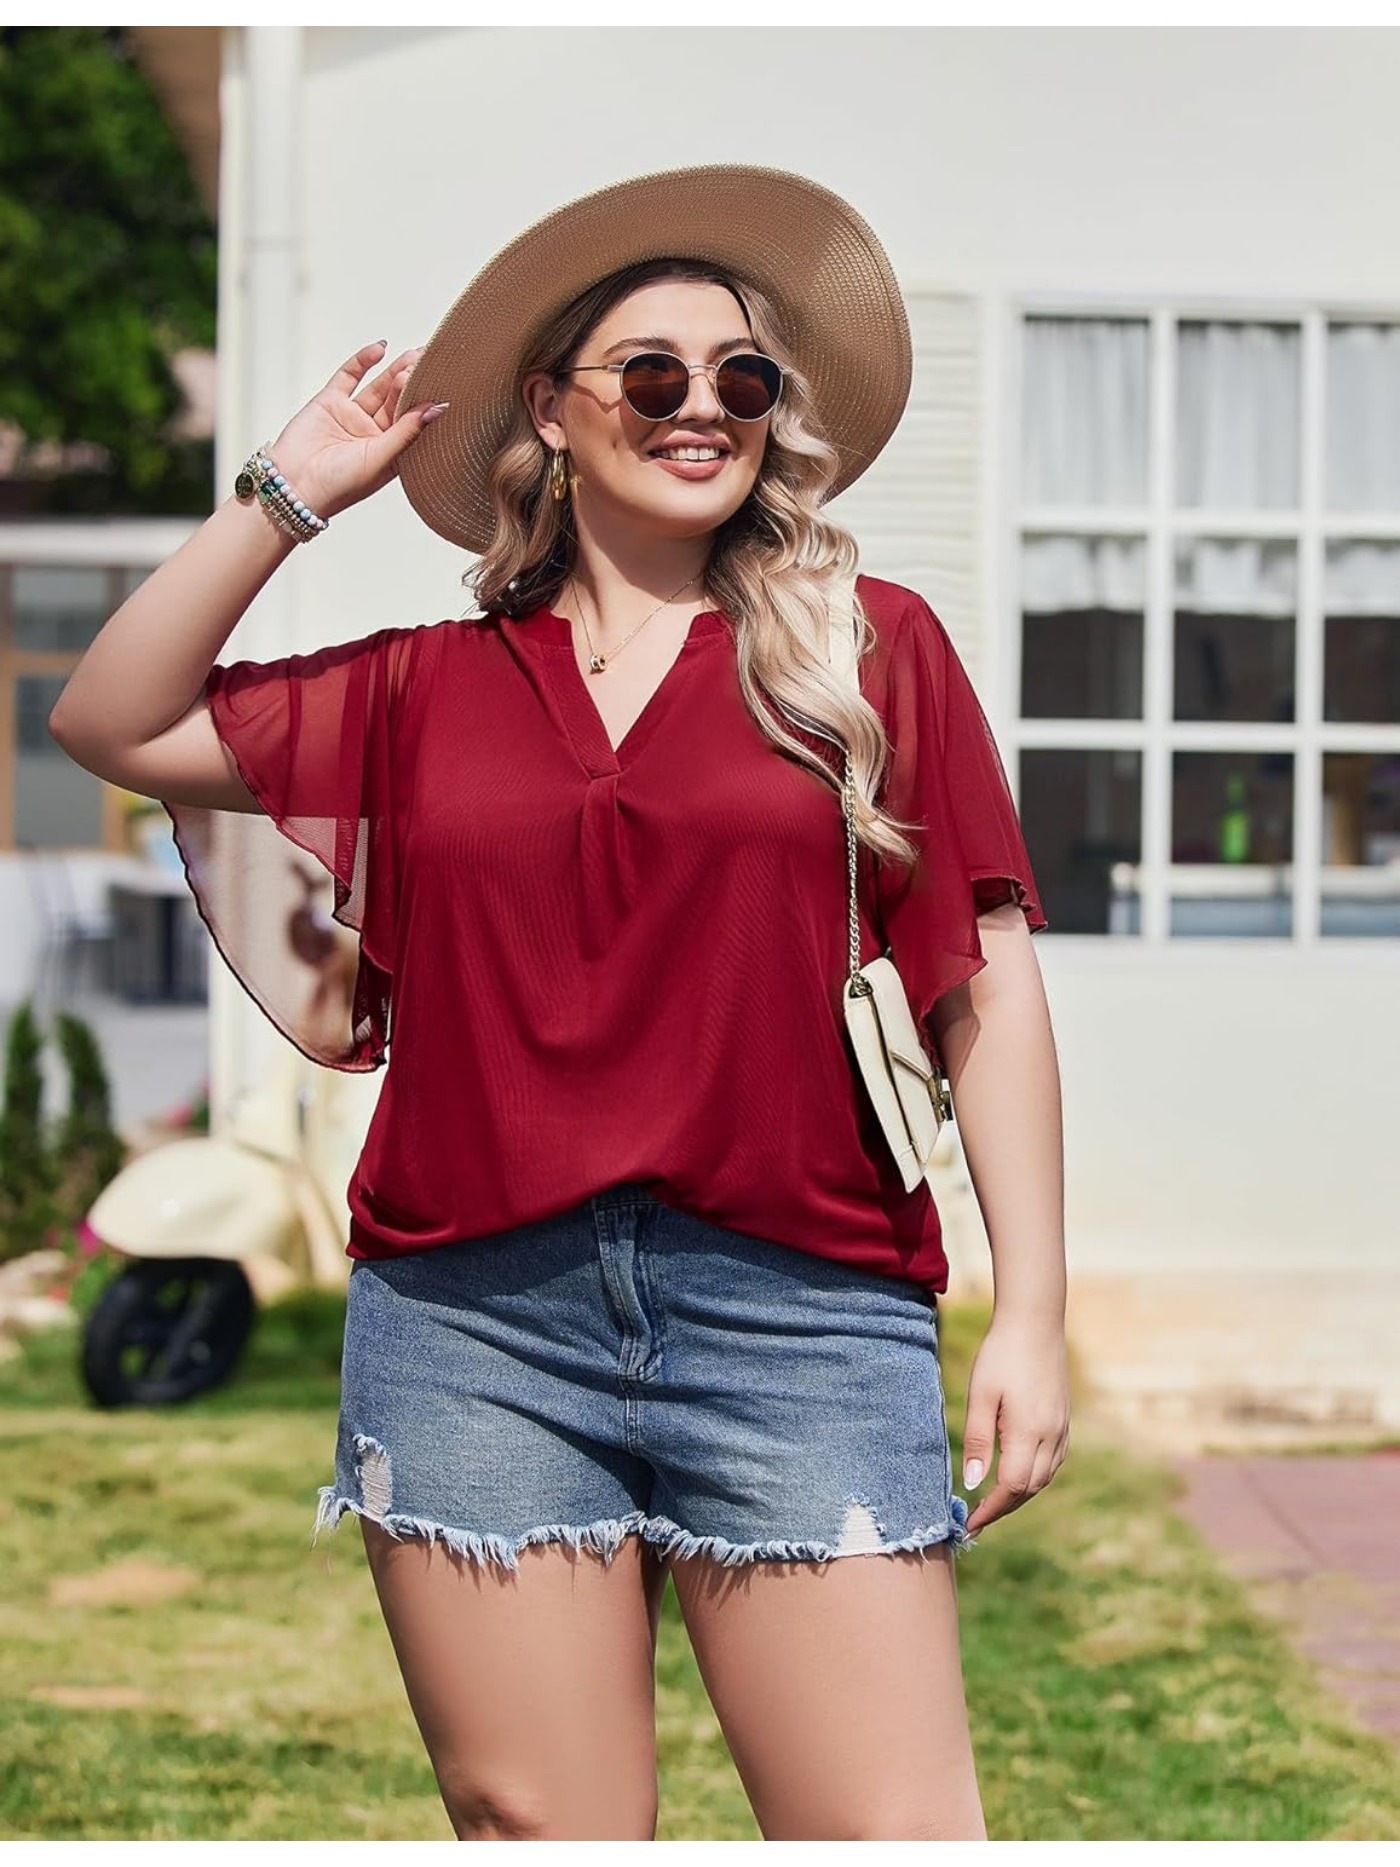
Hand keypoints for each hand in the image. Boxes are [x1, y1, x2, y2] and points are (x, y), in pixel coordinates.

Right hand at [261, 340, 443, 519]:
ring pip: (378, 388)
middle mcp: (373, 434)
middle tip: (426, 362)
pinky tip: (380, 349)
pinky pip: (349, 376)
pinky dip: (363, 361)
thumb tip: (436, 409)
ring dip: (394, 371)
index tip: (439, 385)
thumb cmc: (339, 486)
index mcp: (390, 452)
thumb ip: (407, 431)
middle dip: (411, 383)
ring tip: (412, 355)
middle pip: (398, 402)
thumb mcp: (380, 459)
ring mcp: (352, 416)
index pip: (413, 422)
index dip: (424, 403)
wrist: (294, 486)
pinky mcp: (330, 402)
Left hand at [959, 1311, 1069, 1536]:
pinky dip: (1034, 1477)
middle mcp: (1052, 1435)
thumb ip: (977, 1439)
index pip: (1012, 1487)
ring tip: (992, 1503)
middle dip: (1004, 1508)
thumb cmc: (1001, 1354)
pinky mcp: (1064, 1420)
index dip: (991, 1510)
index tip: (970, 1524)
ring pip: (1044, 1478)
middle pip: (1029, 1489)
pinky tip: (1016, 1475)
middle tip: (977, 1518)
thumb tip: (973, 1482)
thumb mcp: (980, 1394)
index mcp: (1029, 1431)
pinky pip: (1052, 1461)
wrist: (1035, 1321)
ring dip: (1019, 1495)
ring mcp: (1062, 1428)